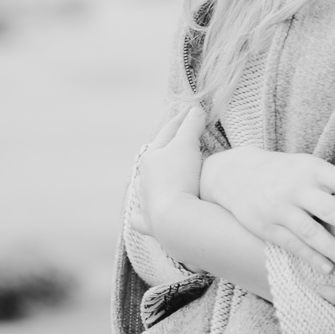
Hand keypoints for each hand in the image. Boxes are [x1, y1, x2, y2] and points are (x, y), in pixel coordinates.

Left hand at [134, 104, 207, 237]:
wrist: (174, 219)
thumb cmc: (179, 178)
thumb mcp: (187, 146)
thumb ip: (191, 126)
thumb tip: (195, 109)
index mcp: (151, 158)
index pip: (169, 132)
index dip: (183, 119)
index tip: (194, 109)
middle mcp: (143, 179)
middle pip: (155, 158)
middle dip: (167, 147)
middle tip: (180, 139)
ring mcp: (145, 202)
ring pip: (144, 186)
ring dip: (152, 179)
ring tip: (162, 176)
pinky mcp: (149, 224)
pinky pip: (139, 217)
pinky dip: (140, 211)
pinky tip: (144, 210)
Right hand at [199, 146, 334, 273]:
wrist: (237, 175)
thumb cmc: (288, 172)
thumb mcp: (311, 166)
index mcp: (313, 170)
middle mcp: (298, 188)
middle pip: (327, 206)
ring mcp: (282, 208)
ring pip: (310, 231)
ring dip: (332, 248)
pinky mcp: (269, 227)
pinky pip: (292, 245)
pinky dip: (310, 257)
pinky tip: (327, 269)